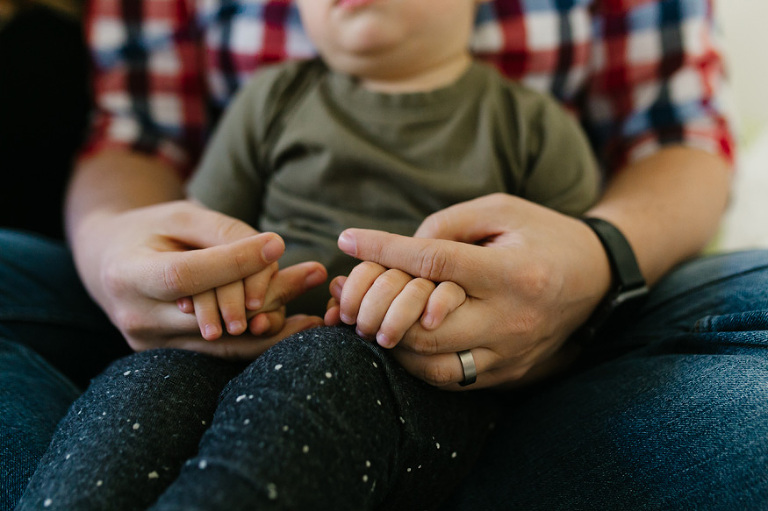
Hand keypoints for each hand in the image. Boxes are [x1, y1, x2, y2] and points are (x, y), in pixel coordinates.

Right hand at [75, 200, 325, 357]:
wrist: (113, 265)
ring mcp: (154, 347)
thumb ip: (223, 232)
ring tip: (318, 305)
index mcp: (128, 275)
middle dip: (267, 294)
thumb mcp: (180, 216)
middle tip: (316, 272)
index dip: (232, 263)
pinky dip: (263, 339)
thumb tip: (274, 250)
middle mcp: (137, 318)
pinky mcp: (173, 360)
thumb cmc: (151, 231)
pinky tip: (300, 326)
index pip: (185, 275)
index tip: (277, 244)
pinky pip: (226, 354)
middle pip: (212, 313)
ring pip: (226, 343)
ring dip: (275, 322)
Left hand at [336, 193, 611, 388]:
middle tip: (351, 293)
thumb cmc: (544, 234)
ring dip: (392, 341)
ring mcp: (511, 353)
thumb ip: (449, 225)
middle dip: (379, 308)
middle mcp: (512, 320)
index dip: (384, 249)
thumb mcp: (502, 210)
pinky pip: (452, 380)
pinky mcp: (510, 373)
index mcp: (512, 273)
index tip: (348, 239)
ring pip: (433, 363)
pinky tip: (401, 339)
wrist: (597, 277)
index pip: (434, 263)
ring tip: (369, 318)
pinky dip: (417, 362)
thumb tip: (399, 251)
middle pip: (425, 326)